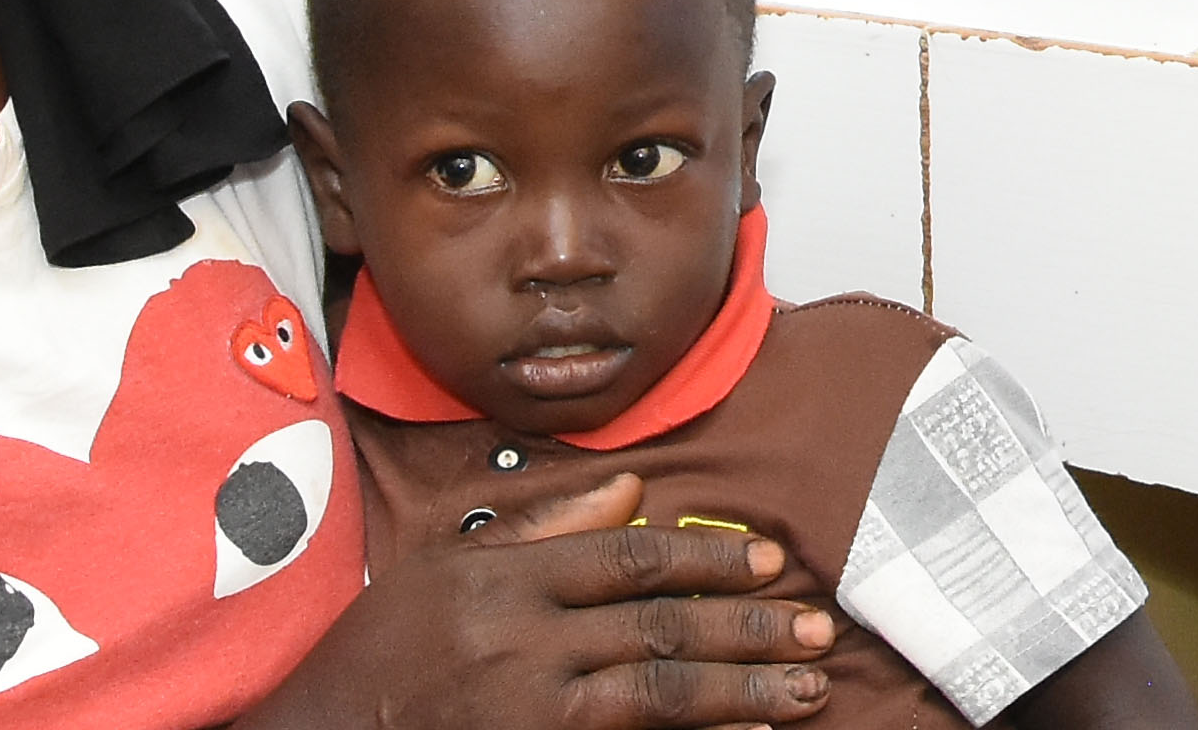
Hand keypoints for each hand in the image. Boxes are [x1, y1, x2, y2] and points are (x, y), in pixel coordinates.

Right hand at [252, 471, 837, 729]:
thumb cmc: (381, 644)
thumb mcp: (447, 560)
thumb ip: (541, 523)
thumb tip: (634, 489)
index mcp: (503, 577)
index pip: (629, 558)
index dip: (709, 561)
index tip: (772, 561)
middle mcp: (518, 640)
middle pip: (659, 627)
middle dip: (749, 629)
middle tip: (816, 629)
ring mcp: (523, 708)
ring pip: (657, 695)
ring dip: (742, 694)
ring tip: (805, 693)